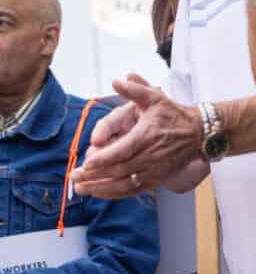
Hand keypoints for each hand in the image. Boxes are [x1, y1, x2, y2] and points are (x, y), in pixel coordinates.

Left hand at [70, 73, 203, 198]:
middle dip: (95, 176)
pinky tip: (99, 193)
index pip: (123, 151)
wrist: (199, 134)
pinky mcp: (156, 179)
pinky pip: (133, 190)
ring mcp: (154, 171)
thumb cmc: (173, 115)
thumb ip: (135, 89)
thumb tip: (118, 80)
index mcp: (146, 137)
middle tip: (74, 177)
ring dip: (101, 188)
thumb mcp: (155, 97)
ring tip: (80, 189)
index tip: (86, 163)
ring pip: (125, 184)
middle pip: (119, 170)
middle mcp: (150, 157)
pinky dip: (115, 193)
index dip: (105, 159)